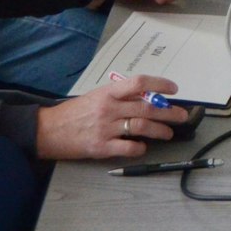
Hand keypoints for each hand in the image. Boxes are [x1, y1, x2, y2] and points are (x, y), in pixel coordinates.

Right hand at [34, 76, 188, 159]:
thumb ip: (120, 97)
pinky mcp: (101, 147)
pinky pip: (128, 148)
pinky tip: (143, 147)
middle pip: (147, 107)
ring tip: (168, 133)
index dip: (159, 84)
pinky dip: (140, 148)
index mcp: (108, 92)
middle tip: (182, 116)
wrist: (47, 130)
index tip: (174, 89)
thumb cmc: (74, 112)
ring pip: (142, 127)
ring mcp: (105, 128)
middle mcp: (109, 108)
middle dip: (169, 112)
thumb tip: (147, 97)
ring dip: (160, 130)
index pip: (139, 83)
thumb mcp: (96, 96)